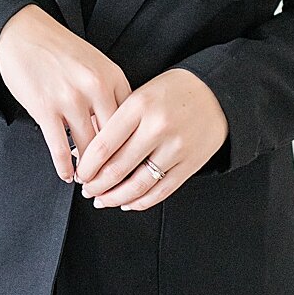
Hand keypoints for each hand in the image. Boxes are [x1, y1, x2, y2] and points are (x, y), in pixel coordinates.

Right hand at [0, 5, 132, 181]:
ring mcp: (70, 98)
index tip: (131, 165)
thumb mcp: (93, 64)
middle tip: (112, 183)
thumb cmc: (59, 49)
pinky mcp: (45, 108)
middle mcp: (95, 87)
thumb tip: (112, 135)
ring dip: (88, 171)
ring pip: (88, 149)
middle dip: (114, 168)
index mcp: (112, 76)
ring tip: (88, 181)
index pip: (132, 123)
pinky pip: (59, 148)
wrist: (22, 32)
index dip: (132, 149)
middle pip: (114, 141)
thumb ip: (107, 94)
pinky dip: (64, 167)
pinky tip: (67, 175)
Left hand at [73, 69, 227, 209]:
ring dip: (115, 198)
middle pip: (117, 169)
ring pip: (138, 185)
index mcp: (139, 106)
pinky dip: (141, 202)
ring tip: (102, 200)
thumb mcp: (140, 94)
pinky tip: (127, 202)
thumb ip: (115, 120)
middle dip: (96, 185)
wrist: (215, 93)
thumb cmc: (171, 92)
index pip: (103, 145)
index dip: (86, 166)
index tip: (79, 173)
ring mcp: (176, 148)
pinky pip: (161, 191)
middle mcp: (157, 127)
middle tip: (87, 189)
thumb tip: (86, 152)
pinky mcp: (191, 164)